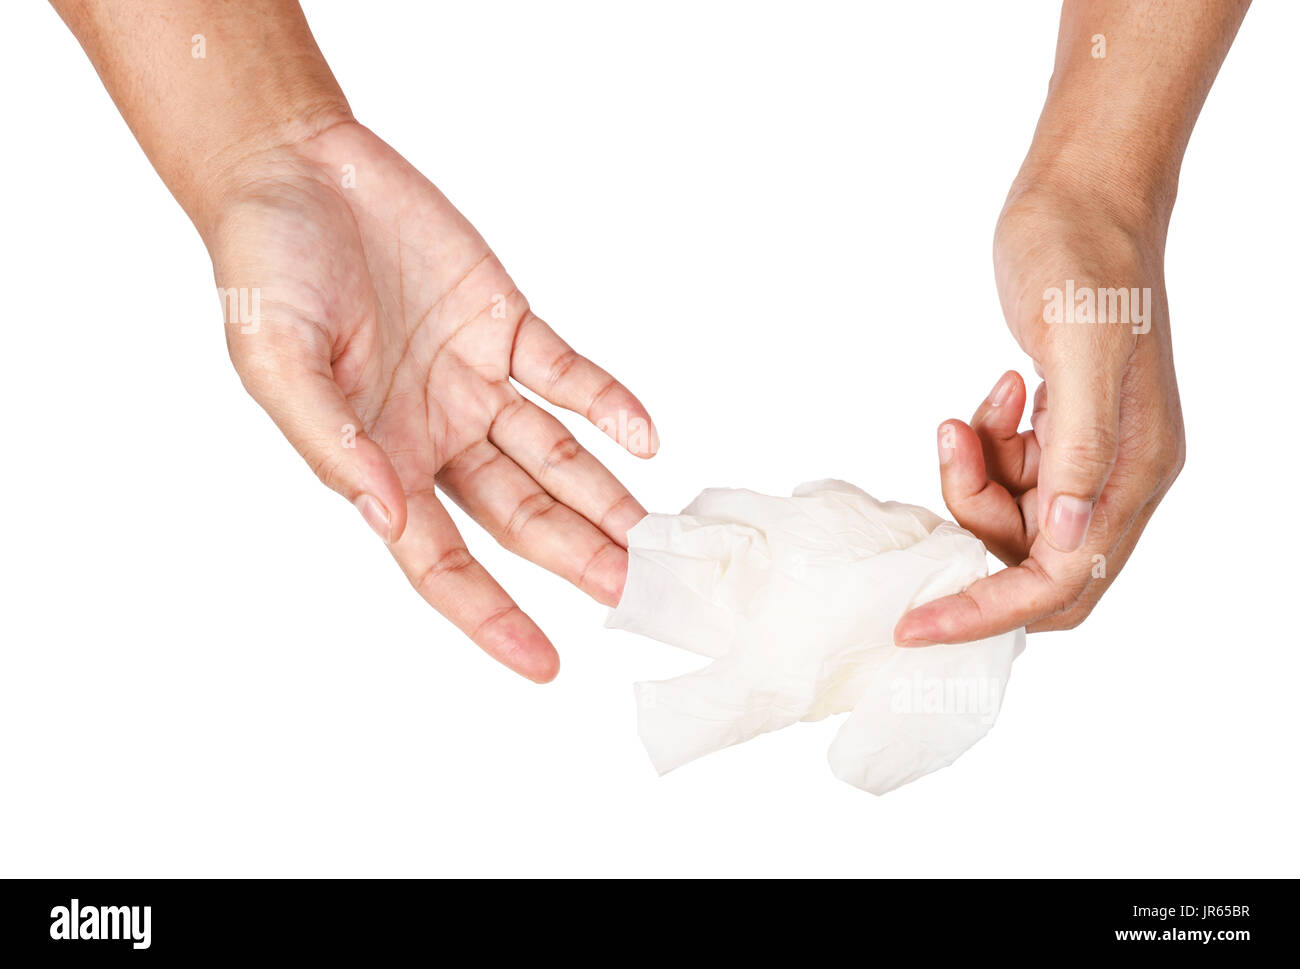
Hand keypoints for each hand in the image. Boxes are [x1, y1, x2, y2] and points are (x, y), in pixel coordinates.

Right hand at [207, 120, 656, 681]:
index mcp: (377, 458)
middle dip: (578, 557)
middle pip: (520, 515)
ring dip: (607, 496)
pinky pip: (568, 374)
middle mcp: (435, 432)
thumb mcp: (274, 361)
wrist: (295, 169)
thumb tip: (386, 517)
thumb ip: (329, 442)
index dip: (490, 616)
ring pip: (556, 456)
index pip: (441, 561)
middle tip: (641, 594)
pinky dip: (607, 402)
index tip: (545, 663)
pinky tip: (642, 435)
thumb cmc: (263, 266)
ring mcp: (476, 380)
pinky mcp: (506, 324)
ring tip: (657, 538)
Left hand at [894, 180, 1184, 644]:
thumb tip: (1067, 542)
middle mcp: (1120, 476)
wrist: (1080, 199)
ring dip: (973, 482)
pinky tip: (985, 400)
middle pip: (1035, 568)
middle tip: (946, 468)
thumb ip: (1079, 449)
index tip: (913, 624)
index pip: (1059, 581)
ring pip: (1013, 522)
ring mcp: (1090, 455)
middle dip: (975, 543)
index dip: (986, 612)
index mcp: (1136, 470)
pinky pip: (1009, 479)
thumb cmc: (1082, 257)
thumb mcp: (1077, 346)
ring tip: (962, 418)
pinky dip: (980, 453)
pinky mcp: (1060, 431)